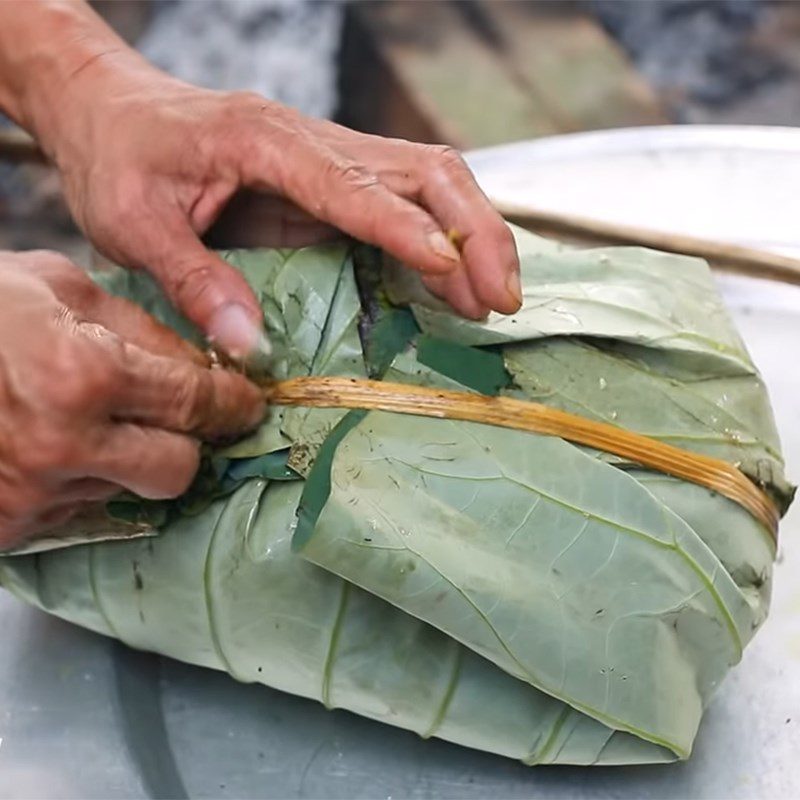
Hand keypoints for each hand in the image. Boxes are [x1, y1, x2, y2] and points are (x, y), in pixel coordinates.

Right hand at [0, 251, 263, 548]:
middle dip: (188, 442)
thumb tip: (203, 361)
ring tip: (90, 420)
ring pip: (129, 492)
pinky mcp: (8, 526)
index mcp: (84, 375)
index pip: (196, 403)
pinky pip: (78, 511)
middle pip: (178, 469)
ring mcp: (32, 494)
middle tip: (180, 418)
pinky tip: (51, 445)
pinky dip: (81, 482)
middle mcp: (64, 446)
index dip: (234, 404)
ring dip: (128, 460)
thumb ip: (138, 327)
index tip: (248, 403)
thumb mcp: (56, 286)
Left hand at [42, 58, 520, 353]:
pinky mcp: (332, 183)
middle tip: (502, 298)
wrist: (109, 108)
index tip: (452, 274)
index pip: (356, 183)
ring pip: (430, 181)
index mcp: (267, 140)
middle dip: (474, 230)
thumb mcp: (131, 223)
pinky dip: (443, 241)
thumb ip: (191, 280)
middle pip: (425, 169)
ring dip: (472, 235)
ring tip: (497, 298)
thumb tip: (250, 346)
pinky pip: (406, 203)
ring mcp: (330, 158)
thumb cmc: (117, 156)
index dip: (408, 229)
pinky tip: (457, 283)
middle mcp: (313, 142)